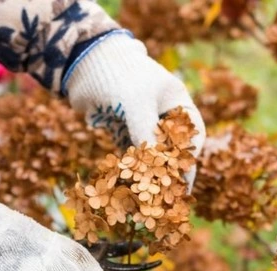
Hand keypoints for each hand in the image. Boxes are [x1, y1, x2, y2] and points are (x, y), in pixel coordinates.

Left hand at [64, 32, 205, 186]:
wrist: (84, 63)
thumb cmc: (118, 76)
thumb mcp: (137, 104)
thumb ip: (148, 134)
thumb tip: (156, 168)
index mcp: (177, 102)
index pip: (192, 136)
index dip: (189, 160)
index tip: (182, 182)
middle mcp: (163, 114)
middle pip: (172, 149)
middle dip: (168, 173)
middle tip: (166, 200)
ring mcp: (143, 123)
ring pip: (151, 154)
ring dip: (148, 175)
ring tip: (147, 200)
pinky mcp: (123, 131)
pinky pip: (131, 155)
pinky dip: (130, 170)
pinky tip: (128, 188)